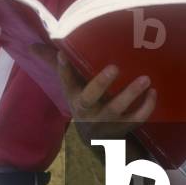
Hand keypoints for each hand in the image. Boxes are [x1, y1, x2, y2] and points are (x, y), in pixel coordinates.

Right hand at [31, 44, 156, 143]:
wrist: (98, 139)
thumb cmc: (84, 101)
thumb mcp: (70, 85)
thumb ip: (55, 63)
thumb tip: (31, 45)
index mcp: (73, 97)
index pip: (65, 83)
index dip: (63, 70)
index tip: (63, 55)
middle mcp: (86, 110)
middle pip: (90, 99)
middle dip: (101, 83)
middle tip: (114, 67)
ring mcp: (104, 121)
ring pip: (116, 110)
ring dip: (130, 94)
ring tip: (145, 79)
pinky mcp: (122, 128)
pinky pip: (135, 120)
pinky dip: (146, 108)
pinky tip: (153, 93)